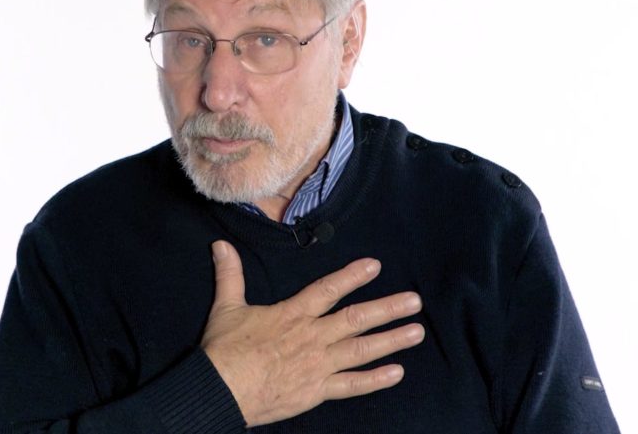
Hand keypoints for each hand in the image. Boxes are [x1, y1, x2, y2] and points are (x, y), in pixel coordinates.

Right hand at [201, 240, 424, 426]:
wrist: (220, 390)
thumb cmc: (224, 349)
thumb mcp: (227, 306)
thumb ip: (230, 274)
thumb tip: (220, 245)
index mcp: (293, 314)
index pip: (328, 289)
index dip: (352, 276)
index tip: (375, 266)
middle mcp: (312, 336)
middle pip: (356, 319)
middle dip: (388, 308)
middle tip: (415, 301)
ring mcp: (318, 365)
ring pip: (361, 350)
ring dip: (391, 340)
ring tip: (416, 332)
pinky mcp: (316, 391)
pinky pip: (351, 385)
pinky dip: (375, 380)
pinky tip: (396, 372)